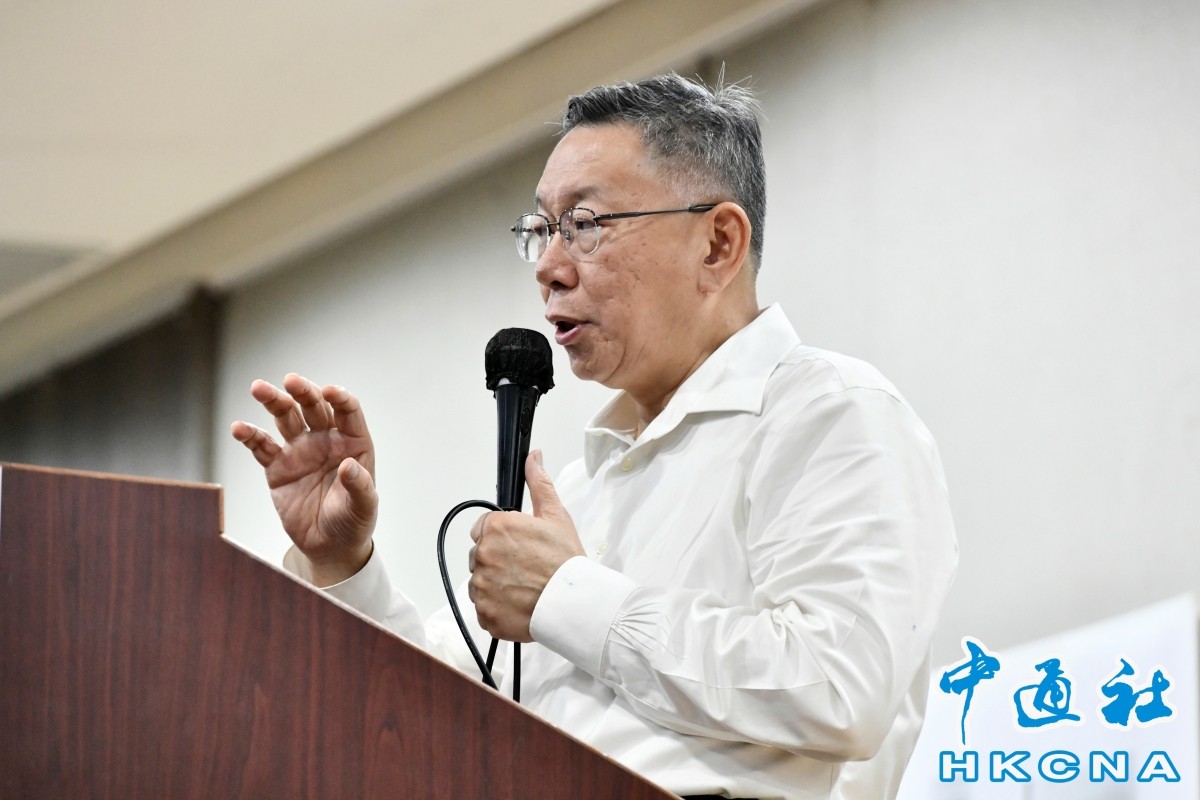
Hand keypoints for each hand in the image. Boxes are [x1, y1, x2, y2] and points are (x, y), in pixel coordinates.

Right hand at [230, 374, 376, 586]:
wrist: (329, 546)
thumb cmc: (353, 522)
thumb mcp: (363, 507)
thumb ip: (359, 486)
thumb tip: (349, 466)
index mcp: (353, 443)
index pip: (348, 411)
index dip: (340, 398)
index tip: (329, 392)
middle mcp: (326, 440)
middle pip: (314, 407)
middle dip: (303, 392)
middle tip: (290, 381)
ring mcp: (300, 450)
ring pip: (286, 418)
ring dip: (273, 401)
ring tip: (259, 388)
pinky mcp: (277, 467)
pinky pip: (262, 446)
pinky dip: (250, 436)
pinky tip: (239, 428)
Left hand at [468, 450, 584, 641]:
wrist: (574, 602)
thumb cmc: (565, 560)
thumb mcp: (555, 516)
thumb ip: (538, 484)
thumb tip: (533, 458)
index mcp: (496, 529)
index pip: (483, 528)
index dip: (502, 536)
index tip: (519, 546)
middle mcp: (483, 556)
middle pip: (480, 555)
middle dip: (497, 560)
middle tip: (525, 568)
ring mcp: (482, 587)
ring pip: (481, 583)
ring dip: (496, 585)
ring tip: (523, 587)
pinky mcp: (485, 613)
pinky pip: (484, 608)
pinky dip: (498, 608)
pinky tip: (519, 603)